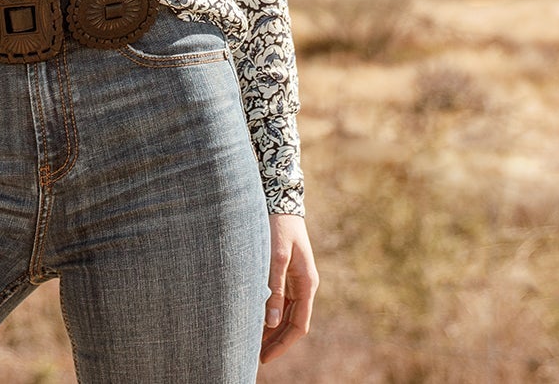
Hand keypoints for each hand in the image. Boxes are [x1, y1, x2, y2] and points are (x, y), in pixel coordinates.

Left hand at [260, 211, 317, 362]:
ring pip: (287, 314)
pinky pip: (282, 301)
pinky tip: (256, 320)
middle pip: (293, 323)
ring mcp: (297, 280)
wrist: (281, 200)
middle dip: (276, 341)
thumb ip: (274, 288)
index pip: (298, 326)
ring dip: (272, 329)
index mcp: (307, 284)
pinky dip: (271, 314)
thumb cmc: (279, 227)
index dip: (282, 344)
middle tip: (254, 356)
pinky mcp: (288, 273)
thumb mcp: (276, 258)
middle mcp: (305, 285)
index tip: (264, 358)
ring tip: (252, 342)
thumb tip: (271, 321)